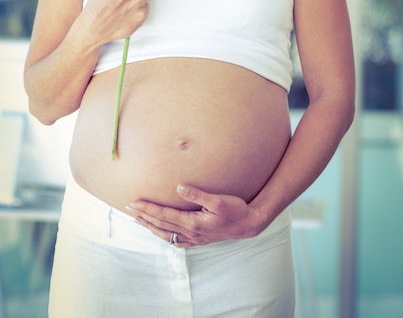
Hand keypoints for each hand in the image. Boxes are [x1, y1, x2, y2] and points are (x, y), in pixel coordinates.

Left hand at [126, 185, 262, 247]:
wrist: (248, 225)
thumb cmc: (235, 210)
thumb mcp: (218, 199)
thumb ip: (197, 194)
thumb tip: (179, 187)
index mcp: (192, 223)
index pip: (164, 215)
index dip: (148, 208)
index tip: (134, 203)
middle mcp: (190, 233)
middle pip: (161, 225)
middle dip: (144, 216)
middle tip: (129, 210)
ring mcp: (194, 238)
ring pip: (166, 234)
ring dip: (151, 226)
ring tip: (139, 220)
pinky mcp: (199, 239)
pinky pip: (177, 241)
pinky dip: (165, 236)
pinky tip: (162, 234)